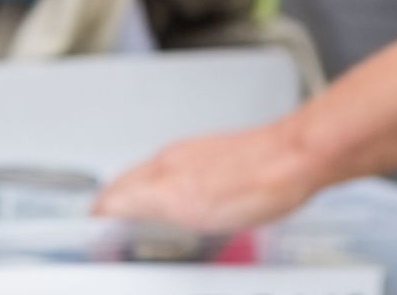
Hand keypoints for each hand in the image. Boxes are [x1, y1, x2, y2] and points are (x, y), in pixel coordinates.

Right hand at [94, 120, 321, 230]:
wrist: (300, 159)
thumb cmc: (257, 184)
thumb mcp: (188, 205)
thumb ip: (142, 203)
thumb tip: (106, 207)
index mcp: (161, 169)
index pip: (114, 193)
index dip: (100, 217)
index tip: (96, 237)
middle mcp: (174, 160)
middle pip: (130, 184)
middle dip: (115, 208)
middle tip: (112, 232)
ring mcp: (198, 158)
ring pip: (155, 181)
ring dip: (141, 202)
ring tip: (142, 224)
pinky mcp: (221, 162)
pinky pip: (181, 180)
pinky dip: (170, 198)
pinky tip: (188, 211)